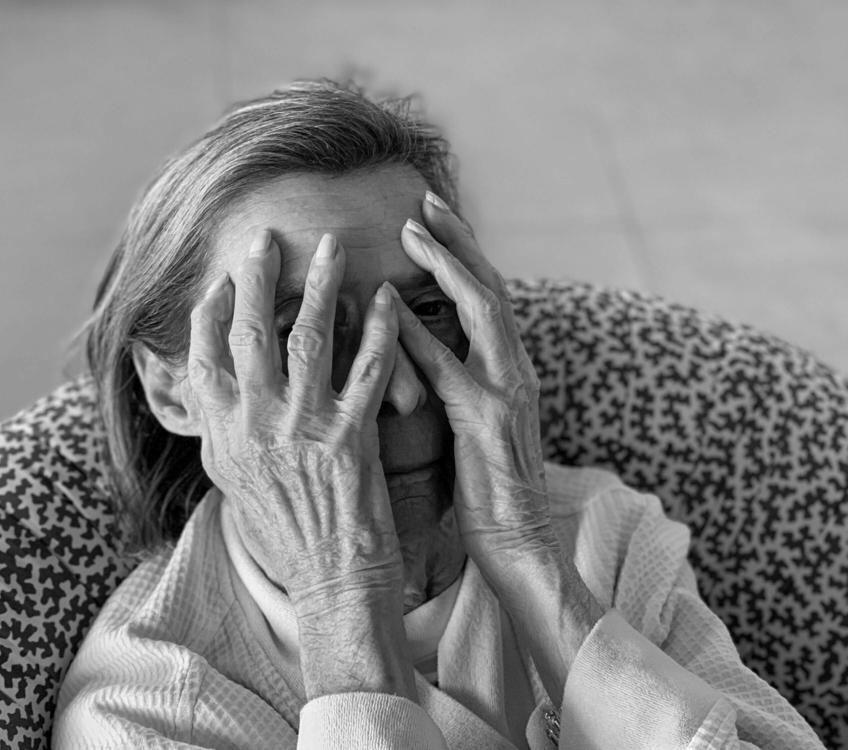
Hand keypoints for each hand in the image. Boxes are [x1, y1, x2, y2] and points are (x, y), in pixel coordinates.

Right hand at [187, 230, 401, 612]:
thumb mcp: (234, 482)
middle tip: (268, 237)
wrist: (331, 581)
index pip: (204, 356)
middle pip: (252, 333)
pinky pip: (368, 369)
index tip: (224, 278)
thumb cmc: (285, 531)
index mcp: (222, 435)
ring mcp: (303, 430)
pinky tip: (386, 300)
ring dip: (321, 286)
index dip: (212, 311)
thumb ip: (220, 428)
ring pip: (309, 338)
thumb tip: (204, 382)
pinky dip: (379, 330)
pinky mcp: (352, 438)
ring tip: (333, 248)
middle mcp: (255, 426)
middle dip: (259, 278)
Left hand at [392, 194, 558, 573]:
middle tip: (424, 200)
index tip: (430, 216)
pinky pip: (449, 368)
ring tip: (411, 232)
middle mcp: (516, 368)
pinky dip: (420, 336)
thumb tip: (419, 343)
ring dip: (447, 266)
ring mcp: (506, 392)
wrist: (516, 540)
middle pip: (490, 285)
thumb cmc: (485, 484)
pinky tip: (390, 310)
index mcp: (511, 367)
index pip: (488, 294)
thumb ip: (456, 377)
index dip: (461, 252)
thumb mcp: (474, 420)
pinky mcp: (485, 422)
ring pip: (483, 310)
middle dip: (458, 238)